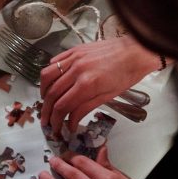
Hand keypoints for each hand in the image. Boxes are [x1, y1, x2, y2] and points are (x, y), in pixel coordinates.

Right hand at [39, 37, 156, 134]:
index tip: (56, 128)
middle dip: (46, 111)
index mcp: (87, 84)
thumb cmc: (126, 74)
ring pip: (47, 75)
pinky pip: (55, 61)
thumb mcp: (107, 97)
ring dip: (42, 91)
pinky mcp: (74, 50)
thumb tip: (70, 122)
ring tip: (46, 101)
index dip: (56, 120)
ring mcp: (74, 58)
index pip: (62, 106)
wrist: (135, 52)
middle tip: (47, 121)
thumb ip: (85, 109)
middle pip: (52, 94)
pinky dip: (50, 73)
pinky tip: (52, 82)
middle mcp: (77, 70)